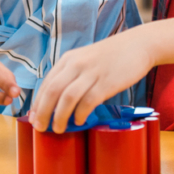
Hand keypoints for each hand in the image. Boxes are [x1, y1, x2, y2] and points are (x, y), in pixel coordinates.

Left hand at [30, 30, 152, 132]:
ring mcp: (92, 73)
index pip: (46, 84)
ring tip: (59, 128)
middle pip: (52, 92)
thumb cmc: (112, 56)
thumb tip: (58, 100)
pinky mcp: (107, 82)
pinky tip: (80, 121)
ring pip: (67, 98)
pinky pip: (88, 101)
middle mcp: (77, 64)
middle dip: (43, 113)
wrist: (139, 45)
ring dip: (60, 117)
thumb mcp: (86, 59)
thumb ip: (72, 74)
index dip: (38, 104)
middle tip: (41, 128)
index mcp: (69, 59)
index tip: (34, 118)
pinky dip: (80, 114)